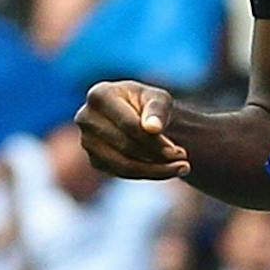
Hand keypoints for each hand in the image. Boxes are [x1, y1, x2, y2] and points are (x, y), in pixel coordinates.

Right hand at [75, 81, 189, 178]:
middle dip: (157, 155)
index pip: (128, 124)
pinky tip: (166, 169)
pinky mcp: (94, 159)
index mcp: (99, 94)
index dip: (154, 141)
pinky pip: (122, 173)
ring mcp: (87, 141)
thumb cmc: (149, 105)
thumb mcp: (159, 99)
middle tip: (183, 159)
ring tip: (182, 167)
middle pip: (126, 146)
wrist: (140, 117)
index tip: (178, 151)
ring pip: (123, 165)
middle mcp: (86, 117)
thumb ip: (157, 110)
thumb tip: (152, 128)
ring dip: (155, 170)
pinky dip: (147, 174)